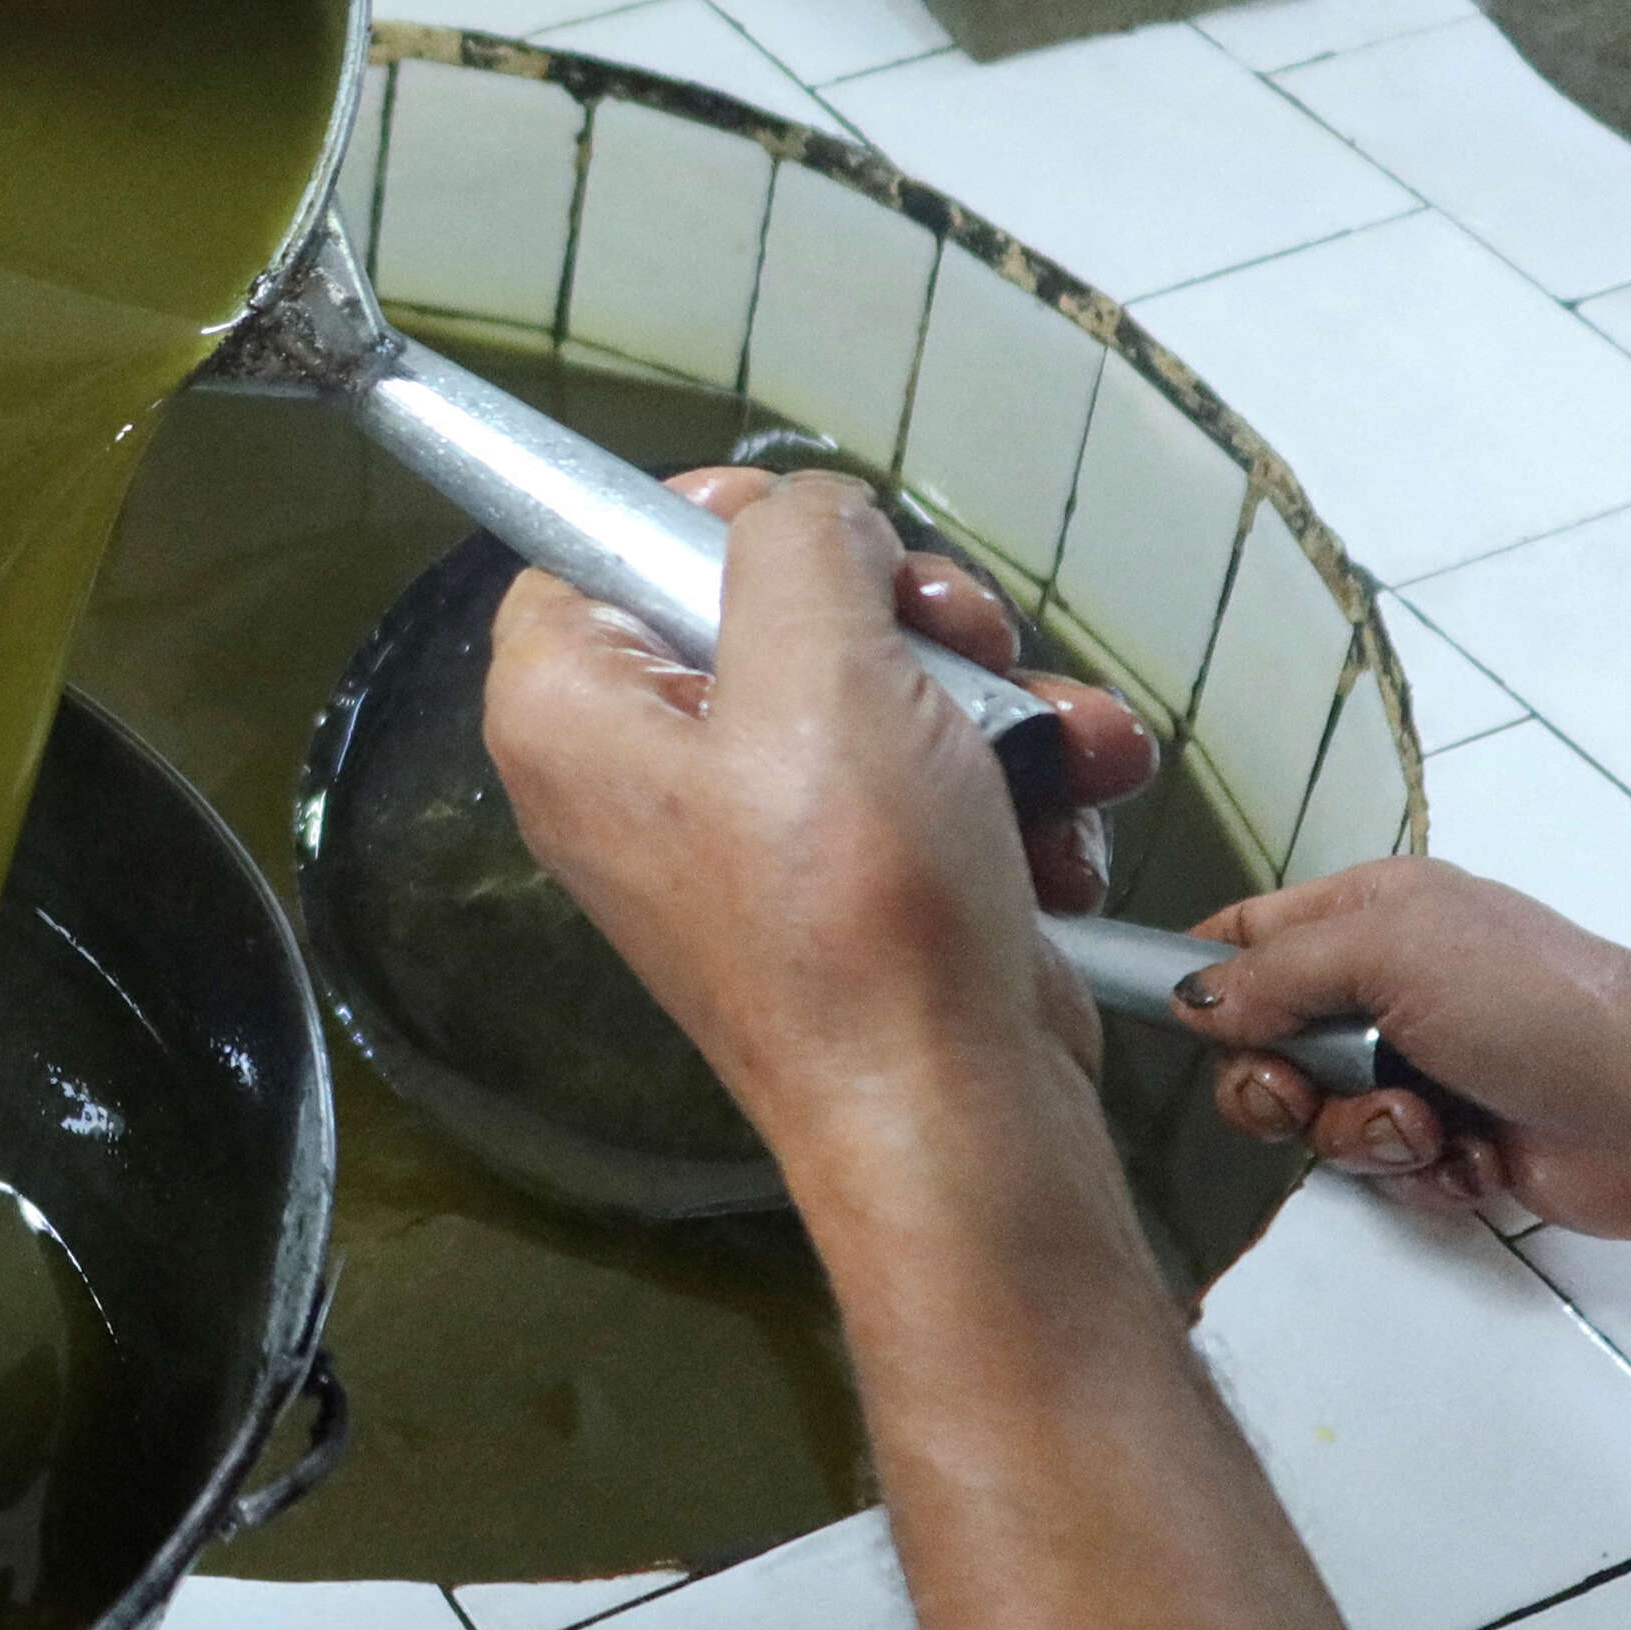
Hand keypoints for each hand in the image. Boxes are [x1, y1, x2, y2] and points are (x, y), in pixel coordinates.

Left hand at [479, 467, 1155, 1173]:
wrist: (954, 1113)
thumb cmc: (855, 923)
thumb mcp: (822, 666)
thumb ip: (799, 546)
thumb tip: (810, 517)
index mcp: (574, 719)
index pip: (590, 554)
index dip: (705, 519)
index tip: (806, 526)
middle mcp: (642, 778)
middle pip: (762, 614)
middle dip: (900, 615)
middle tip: (961, 641)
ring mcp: (749, 839)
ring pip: (874, 693)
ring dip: (990, 703)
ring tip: (1052, 745)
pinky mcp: (847, 886)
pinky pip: (927, 785)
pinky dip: (1006, 790)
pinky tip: (1056, 824)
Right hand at [1173, 859, 1630, 1236]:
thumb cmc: (1539, 1006)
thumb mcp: (1388, 952)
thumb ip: (1271, 973)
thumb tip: (1190, 999)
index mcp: (1372, 913)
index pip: (1245, 934)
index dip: (1204, 978)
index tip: (1183, 1026)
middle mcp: (1389, 986)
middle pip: (1264, 1046)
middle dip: (1276, 1086)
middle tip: (1304, 1097)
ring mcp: (1421, 1067)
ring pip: (1319, 1119)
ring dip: (1362, 1136)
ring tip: (1429, 1130)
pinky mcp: (1453, 1141)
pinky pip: (1383, 1170)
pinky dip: (1421, 1173)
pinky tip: (1474, 1158)